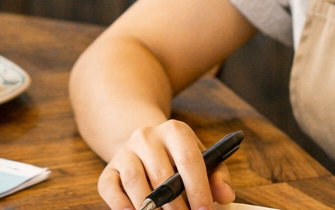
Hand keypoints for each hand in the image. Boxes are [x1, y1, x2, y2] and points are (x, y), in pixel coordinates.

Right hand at [98, 120, 236, 209]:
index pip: (188, 158)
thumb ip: (217, 176)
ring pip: (135, 181)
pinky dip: (120, 205)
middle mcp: (146, 137)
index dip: (198, 188)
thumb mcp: (201, 158)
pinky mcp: (109, 170)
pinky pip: (111, 188)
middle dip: (176, 205)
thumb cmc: (178, 157)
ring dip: (151, 206)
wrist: (145, 144)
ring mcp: (125, 152)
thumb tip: (226, 196)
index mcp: (174, 131)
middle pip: (161, 174)